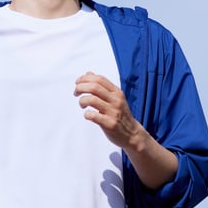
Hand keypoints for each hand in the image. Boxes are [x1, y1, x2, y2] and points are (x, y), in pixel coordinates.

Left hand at [74, 71, 177, 189]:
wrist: (132, 134)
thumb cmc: (120, 115)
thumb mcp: (114, 98)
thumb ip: (102, 87)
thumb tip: (88, 74)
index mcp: (117, 92)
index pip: (99, 79)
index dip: (85, 79)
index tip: (77, 82)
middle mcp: (116, 100)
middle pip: (94, 87)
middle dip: (80, 88)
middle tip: (75, 92)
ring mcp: (113, 112)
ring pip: (92, 100)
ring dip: (82, 101)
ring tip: (82, 105)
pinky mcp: (110, 124)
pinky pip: (93, 115)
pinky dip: (86, 114)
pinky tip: (87, 115)